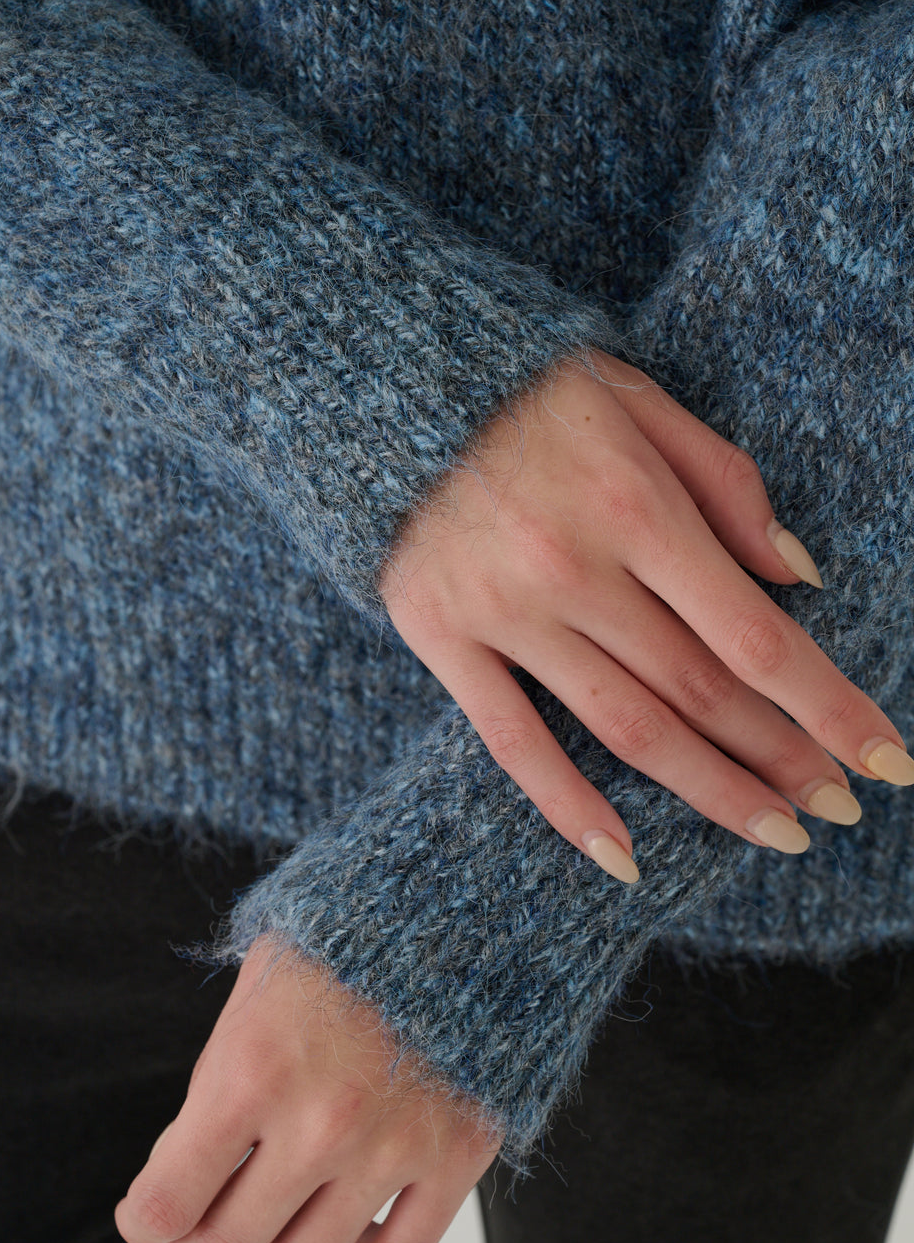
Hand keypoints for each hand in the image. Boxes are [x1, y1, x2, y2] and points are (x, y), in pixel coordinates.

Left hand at [114, 935, 501, 1242]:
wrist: (458, 901)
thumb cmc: (344, 938)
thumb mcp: (254, 989)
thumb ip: (218, 1083)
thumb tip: (189, 1169)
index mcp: (251, 1072)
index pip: (168, 1205)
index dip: (146, 1221)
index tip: (148, 1215)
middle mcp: (320, 1124)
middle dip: (199, 1239)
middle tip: (202, 1218)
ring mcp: (392, 1147)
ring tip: (277, 1207)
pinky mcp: (456, 1155)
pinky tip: (349, 1214)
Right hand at [378, 347, 912, 880]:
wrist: (379, 383)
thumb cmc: (526, 388)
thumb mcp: (639, 398)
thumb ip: (726, 484)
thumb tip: (800, 579)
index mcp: (633, 504)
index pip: (754, 636)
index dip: (828, 707)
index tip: (887, 759)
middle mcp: (572, 569)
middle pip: (701, 694)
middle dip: (785, 757)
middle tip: (840, 807)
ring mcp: (503, 613)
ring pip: (626, 730)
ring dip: (711, 791)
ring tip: (777, 833)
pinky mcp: (442, 638)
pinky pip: (513, 743)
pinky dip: (570, 808)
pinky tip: (626, 859)